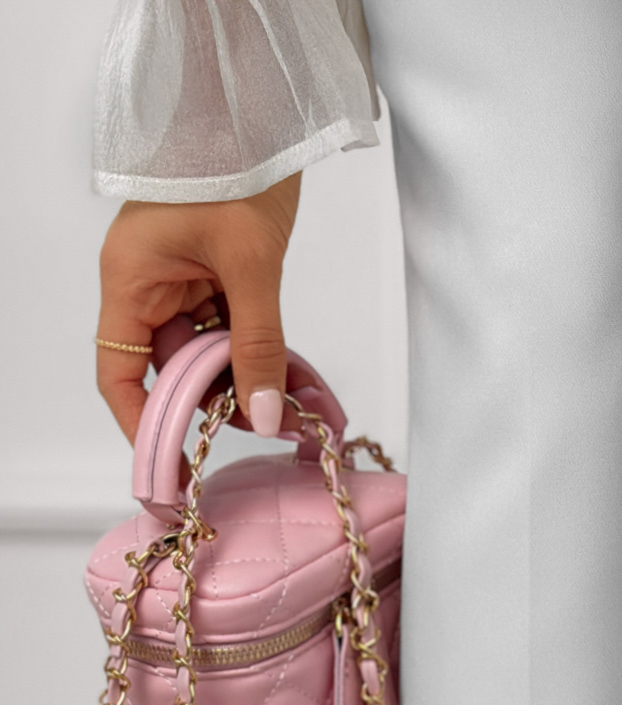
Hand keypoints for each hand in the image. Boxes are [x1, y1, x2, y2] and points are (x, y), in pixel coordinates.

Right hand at [96, 175, 300, 442]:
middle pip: (170, 367)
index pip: (118, 372)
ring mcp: (181, 278)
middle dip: (214, 403)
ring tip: (289, 410)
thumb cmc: (234, 164)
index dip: (142, 424)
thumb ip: (258, 345)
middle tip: (259, 431)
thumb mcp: (251, 266)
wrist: (259, 110)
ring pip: (206, 352)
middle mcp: (148, 283)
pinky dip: (258, 354)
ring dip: (245, 380)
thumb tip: (261, 416)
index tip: (175, 465)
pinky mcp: (215, 273)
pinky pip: (230, 329)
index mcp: (131, 279)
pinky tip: (292, 380)